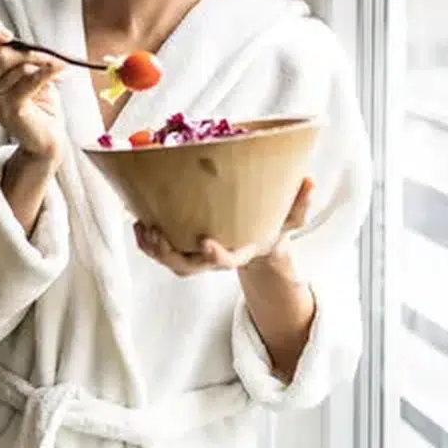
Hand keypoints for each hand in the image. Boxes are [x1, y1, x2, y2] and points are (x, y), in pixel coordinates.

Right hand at [0, 14, 64, 158]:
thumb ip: (6, 47)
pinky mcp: (8, 109)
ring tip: (54, 69)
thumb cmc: (34, 100)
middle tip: (47, 56)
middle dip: (26, 51)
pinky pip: (29, 81)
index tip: (8, 33)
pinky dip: (46, 72)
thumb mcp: (20, 67)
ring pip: (16, 66)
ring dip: (40, 64)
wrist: (46, 137)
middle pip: (0, 54)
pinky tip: (59, 68)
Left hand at [135, 177, 314, 276]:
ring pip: (171, 262)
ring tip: (142, 227)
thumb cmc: (273, 226)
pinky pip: (162, 252)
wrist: (257, 241)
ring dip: (153, 249)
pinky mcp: (184, 248)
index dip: (215, 255)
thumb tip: (310, 180)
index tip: (204, 241)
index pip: (226, 261)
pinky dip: (147, 242)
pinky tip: (138, 221)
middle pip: (188, 267)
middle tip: (157, 233)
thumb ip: (300, 204)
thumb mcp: (290, 218)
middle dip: (170, 255)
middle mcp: (216, 258)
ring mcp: (197, 256)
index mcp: (241, 252)